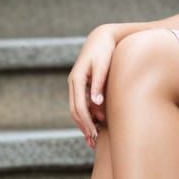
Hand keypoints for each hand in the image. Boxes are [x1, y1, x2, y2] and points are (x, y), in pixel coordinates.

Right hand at [68, 24, 117, 148]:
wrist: (102, 37)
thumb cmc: (105, 50)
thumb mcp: (103, 65)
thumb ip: (98, 83)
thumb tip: (96, 102)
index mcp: (76, 79)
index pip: (79, 106)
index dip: (86, 122)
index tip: (94, 134)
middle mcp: (73, 82)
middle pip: (75, 110)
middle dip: (83, 127)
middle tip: (93, 142)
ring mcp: (76, 84)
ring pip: (76, 109)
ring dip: (83, 124)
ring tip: (92, 139)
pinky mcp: (81, 85)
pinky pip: (81, 104)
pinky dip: (86, 116)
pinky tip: (94, 125)